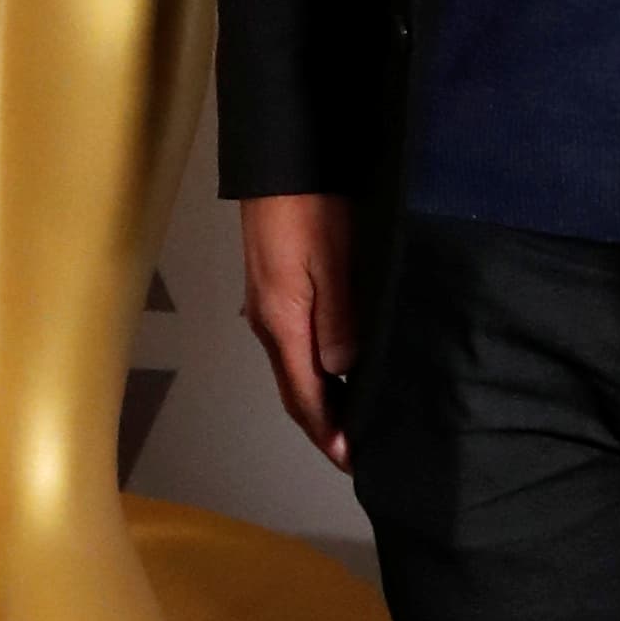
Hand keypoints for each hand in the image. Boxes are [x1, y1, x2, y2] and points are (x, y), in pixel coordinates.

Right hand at [239, 192, 358, 471]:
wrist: (279, 161)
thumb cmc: (309, 204)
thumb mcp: (333, 262)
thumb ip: (338, 321)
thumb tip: (343, 372)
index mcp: (282, 322)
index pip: (304, 395)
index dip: (327, 431)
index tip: (350, 459)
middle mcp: (268, 321)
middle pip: (293, 389)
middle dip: (321, 423)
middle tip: (352, 451)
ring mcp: (266, 306)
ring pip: (292, 367)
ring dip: (317, 397)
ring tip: (349, 417)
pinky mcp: (273, 289)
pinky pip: (292, 344)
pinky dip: (312, 369)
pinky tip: (334, 368)